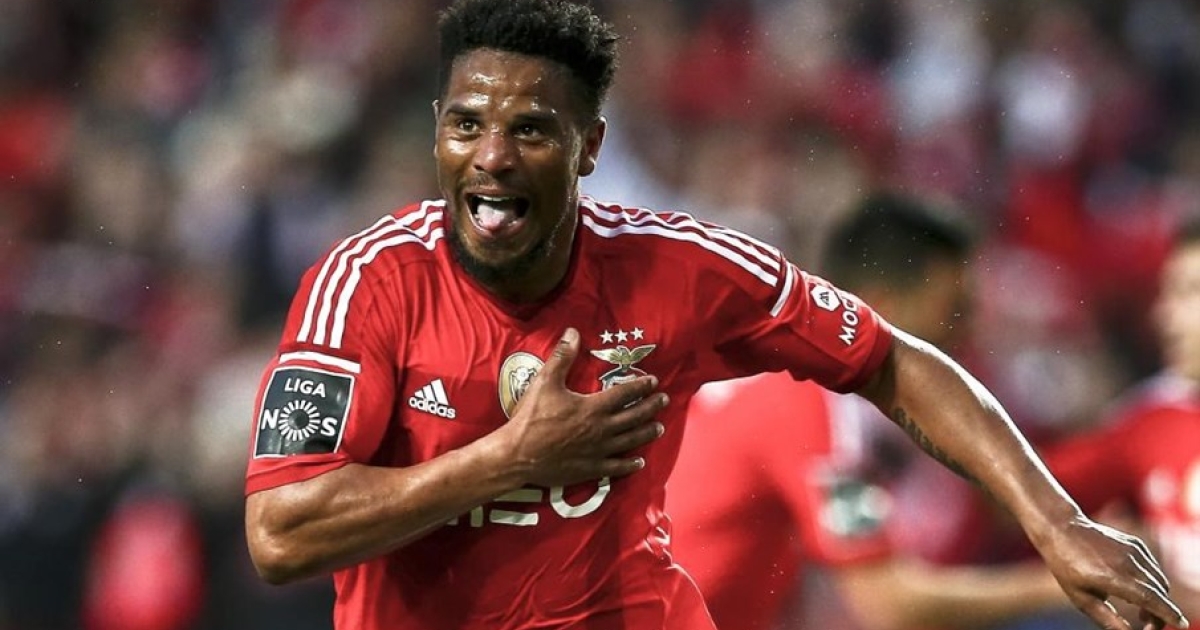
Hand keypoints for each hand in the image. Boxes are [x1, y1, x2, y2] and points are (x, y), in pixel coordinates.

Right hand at [497, 327, 667, 486]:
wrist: (518, 454)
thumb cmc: (531, 417)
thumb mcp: (545, 382)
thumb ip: (562, 357)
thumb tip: (573, 333)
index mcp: (592, 407)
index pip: (624, 394)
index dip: (641, 386)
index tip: (653, 381)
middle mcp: (601, 429)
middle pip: (634, 417)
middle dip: (651, 407)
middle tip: (664, 401)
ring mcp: (598, 451)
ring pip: (631, 441)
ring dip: (647, 433)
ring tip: (660, 428)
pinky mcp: (590, 469)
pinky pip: (617, 467)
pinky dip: (631, 464)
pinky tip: (639, 462)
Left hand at [1039, 516, 1188, 629]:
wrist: (1062, 528)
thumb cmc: (1066, 566)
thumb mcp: (1081, 598)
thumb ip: (1107, 618)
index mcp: (1112, 577)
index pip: (1150, 598)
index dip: (1167, 613)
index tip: (1180, 625)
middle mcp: (1127, 562)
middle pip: (1159, 593)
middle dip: (1160, 613)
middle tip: (1148, 626)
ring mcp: (1133, 550)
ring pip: (1159, 581)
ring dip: (1158, 599)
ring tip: (1141, 612)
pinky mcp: (1135, 544)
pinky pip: (1153, 569)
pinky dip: (1153, 583)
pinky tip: (1136, 590)